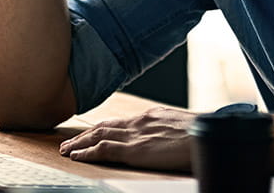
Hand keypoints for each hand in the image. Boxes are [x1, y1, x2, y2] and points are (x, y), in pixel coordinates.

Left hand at [58, 106, 195, 171]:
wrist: (208, 134)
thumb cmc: (202, 135)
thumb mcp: (182, 128)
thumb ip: (167, 131)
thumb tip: (166, 138)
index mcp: (150, 116)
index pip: (119, 121)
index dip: (101, 128)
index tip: (89, 133)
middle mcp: (139, 121)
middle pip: (104, 126)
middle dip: (85, 135)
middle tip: (68, 142)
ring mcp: (135, 134)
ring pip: (98, 135)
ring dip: (79, 143)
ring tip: (65, 150)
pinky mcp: (135, 150)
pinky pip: (104, 150)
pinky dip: (87, 152)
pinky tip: (76, 156)